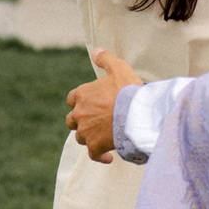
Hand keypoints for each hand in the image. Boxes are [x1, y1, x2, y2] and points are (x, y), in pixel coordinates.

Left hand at [65, 48, 143, 163]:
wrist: (136, 114)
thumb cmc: (128, 91)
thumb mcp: (118, 68)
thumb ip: (105, 59)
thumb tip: (96, 51)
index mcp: (82, 95)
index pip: (72, 99)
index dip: (79, 102)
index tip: (89, 104)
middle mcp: (79, 114)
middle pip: (71, 120)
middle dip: (80, 121)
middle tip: (94, 122)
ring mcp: (86, 131)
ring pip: (81, 137)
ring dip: (90, 137)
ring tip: (103, 137)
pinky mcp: (95, 146)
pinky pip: (93, 154)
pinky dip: (100, 156)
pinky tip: (108, 158)